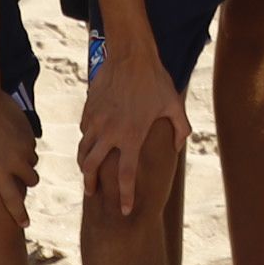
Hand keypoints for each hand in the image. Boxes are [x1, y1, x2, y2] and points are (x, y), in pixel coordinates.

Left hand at [0, 85, 35, 226]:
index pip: (13, 201)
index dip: (20, 215)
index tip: (24, 225)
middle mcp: (16, 161)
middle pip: (32, 181)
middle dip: (25, 183)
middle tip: (13, 178)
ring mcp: (25, 144)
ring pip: (33, 161)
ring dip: (25, 164)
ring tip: (9, 157)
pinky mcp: (28, 130)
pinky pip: (32, 144)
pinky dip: (24, 147)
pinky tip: (10, 141)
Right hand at [77, 43, 184, 217]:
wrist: (130, 54)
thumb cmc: (155, 80)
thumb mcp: (174, 105)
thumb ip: (180, 128)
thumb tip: (179, 145)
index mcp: (132, 136)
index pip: (126, 175)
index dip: (125, 196)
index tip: (124, 210)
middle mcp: (110, 132)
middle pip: (92, 168)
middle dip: (91, 184)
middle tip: (93, 193)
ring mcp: (96, 121)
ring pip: (83, 150)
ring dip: (84, 165)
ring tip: (87, 172)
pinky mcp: (88, 109)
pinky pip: (84, 131)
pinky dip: (86, 141)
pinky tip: (90, 143)